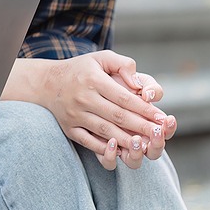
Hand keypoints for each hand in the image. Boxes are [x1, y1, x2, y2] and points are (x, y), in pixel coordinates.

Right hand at [35, 51, 168, 170]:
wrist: (47, 83)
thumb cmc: (82, 69)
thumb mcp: (102, 57)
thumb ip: (124, 65)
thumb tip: (139, 85)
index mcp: (93, 80)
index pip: (124, 98)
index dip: (145, 109)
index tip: (162, 118)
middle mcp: (83, 98)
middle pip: (118, 117)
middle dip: (141, 127)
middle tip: (160, 134)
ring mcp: (75, 115)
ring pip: (106, 132)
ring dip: (128, 141)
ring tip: (146, 146)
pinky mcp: (69, 129)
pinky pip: (89, 142)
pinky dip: (106, 149)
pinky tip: (122, 152)